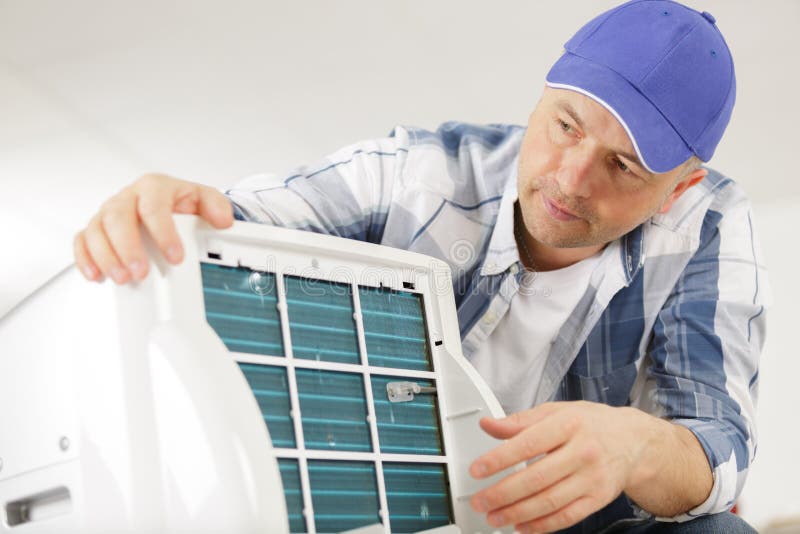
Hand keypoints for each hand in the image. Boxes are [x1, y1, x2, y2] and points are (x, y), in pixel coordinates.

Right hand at [74, 173, 233, 283]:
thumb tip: (224, 220)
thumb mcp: (204, 200)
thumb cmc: (181, 202)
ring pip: (97, 230)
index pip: (154, 207)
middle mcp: (128, 198)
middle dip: (128, 247)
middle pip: (118, 217)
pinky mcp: (96, 228)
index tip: (175, 256)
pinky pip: (82, 240)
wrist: (166, 202)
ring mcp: (109, 212)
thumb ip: (216, 207)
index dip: (163, 233)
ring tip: (123, 278)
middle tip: (141, 271)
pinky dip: (85, 258)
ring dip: (107, 257)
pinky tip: (96, 275)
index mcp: (154, 187)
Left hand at [469, 401, 653, 532]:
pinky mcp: (599, 498)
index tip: (478, 470)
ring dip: (518, 513)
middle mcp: (582, 452)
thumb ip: (520, 421)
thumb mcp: (556, 411)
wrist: (634, 441)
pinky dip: (543, 525)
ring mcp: (592, 478)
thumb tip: (489, 425)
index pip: (528, 443)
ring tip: (495, 517)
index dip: (499, 459)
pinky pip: (568, 516)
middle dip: (503, 493)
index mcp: (568, 425)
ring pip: (550, 501)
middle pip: (537, 478)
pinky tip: (523, 526)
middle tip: (481, 501)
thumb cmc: (591, 423)